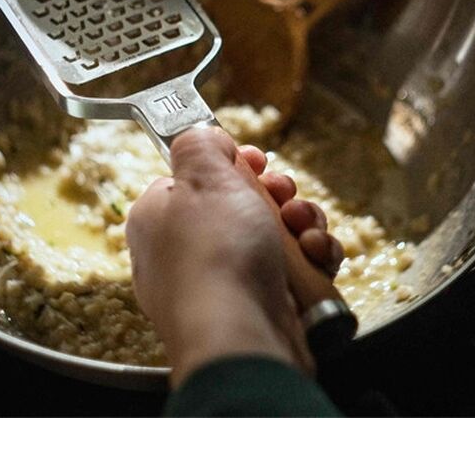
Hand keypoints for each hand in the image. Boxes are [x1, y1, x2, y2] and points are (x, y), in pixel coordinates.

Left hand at [124, 127, 342, 386]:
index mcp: (159, 218)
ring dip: (301, 223)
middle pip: (241, 205)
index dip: (229, 165)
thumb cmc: (215, 256)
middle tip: (283, 194)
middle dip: (276, 194)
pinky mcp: (261, 309)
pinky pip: (293, 274)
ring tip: (303, 228)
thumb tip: (205, 137)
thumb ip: (199, 145)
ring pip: (274, 237)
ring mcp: (225, 284)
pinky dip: (311, 262)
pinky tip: (315, 257)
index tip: (254, 160)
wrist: (241, 337)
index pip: (193, 178)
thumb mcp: (202, 176)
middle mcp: (186, 253)